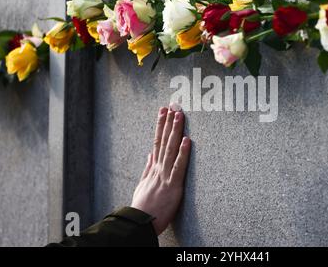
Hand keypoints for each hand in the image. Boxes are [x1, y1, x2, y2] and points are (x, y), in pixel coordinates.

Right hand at [131, 105, 190, 234]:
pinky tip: (187, 140)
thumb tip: (149, 154)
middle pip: (163, 141)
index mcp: (153, 167)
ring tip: (179, 115)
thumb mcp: (143, 184)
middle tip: (172, 105)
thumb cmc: (143, 205)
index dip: (160, 125)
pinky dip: (183, 153)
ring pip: (171, 149)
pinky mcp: (173, 185)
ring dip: (175, 131)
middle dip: (168, 122)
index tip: (163, 111)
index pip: (156, 141)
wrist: (140, 222)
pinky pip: (179, 167)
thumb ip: (147, 168)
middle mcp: (159, 168)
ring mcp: (165, 175)